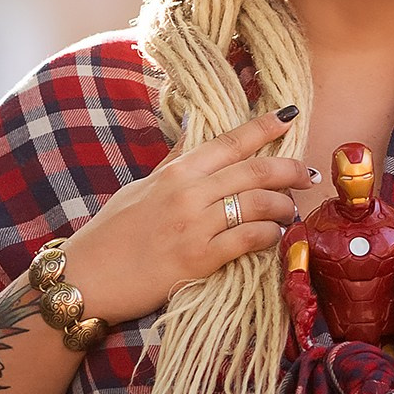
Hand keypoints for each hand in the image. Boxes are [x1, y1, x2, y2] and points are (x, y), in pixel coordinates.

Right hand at [65, 110, 317, 325]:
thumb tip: (195, 133)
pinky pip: (247, 240)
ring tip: (291, 212)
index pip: (230, 141)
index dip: (264, 126)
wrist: (86, 277)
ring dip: (283, 206)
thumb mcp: (141, 187)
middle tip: (308, 175)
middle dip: (289, 170)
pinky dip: (268, 236)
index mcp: (175, 171)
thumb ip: (174, 163)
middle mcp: (188, 192)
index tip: (290, 115)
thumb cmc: (111, 233)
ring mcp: (194, 225)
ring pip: (257, 204)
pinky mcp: (198, 260)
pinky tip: (275, 237)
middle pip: (254, 171)